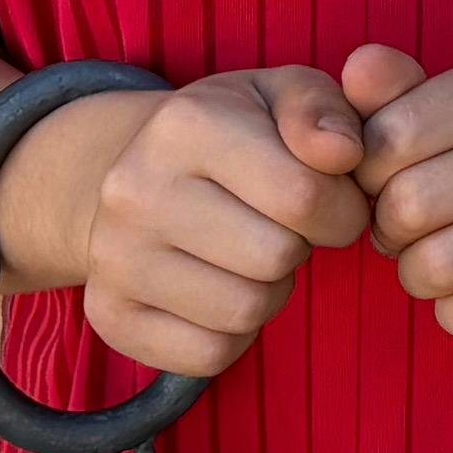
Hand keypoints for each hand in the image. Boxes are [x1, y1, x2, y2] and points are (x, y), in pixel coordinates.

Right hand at [18, 66, 373, 378]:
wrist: (131, 171)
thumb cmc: (232, 134)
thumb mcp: (281, 96)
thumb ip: (323, 112)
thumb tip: (344, 152)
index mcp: (185, 124)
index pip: (304, 196)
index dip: (342, 208)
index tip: (330, 199)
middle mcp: (136, 190)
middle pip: (276, 257)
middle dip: (301, 247)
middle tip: (281, 226)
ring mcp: (113, 257)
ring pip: (245, 311)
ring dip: (270, 291)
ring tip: (250, 255)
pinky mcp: (109, 316)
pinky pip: (210, 355)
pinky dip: (233, 335)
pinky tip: (220, 289)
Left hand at [353, 45, 452, 358]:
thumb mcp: (438, 117)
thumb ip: (388, 92)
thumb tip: (357, 69)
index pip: (392, 135)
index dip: (367, 170)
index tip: (392, 175)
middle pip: (409, 204)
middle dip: (390, 227)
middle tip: (413, 227)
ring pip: (434, 266)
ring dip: (418, 273)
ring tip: (443, 257)